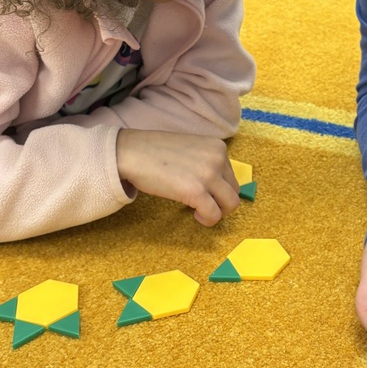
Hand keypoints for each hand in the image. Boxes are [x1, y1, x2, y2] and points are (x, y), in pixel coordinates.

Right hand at [116, 129, 239, 225]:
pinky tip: (195, 216)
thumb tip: (212, 183)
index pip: (231, 175)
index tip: (205, 193)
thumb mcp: (190, 148)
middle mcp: (218, 158)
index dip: (219, 188)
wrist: (131, 152)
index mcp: (218, 147)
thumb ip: (205, 161)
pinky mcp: (197, 191)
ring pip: (231, 204)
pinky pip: (214, 214)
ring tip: (200, 212)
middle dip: (222, 202)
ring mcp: (209, 175)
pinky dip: (207, 220)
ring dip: (218, 212)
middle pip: (234, 190)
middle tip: (204, 206)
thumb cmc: (154, 151)